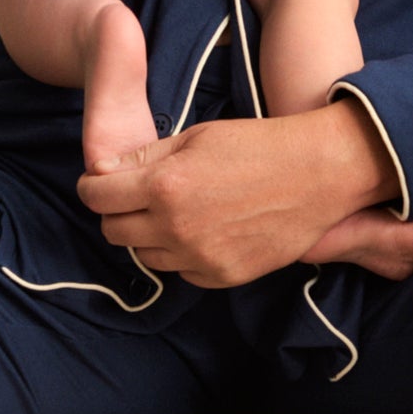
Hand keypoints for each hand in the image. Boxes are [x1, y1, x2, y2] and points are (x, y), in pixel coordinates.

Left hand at [76, 100, 410, 287]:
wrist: (319, 175)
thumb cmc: (259, 146)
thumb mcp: (196, 137)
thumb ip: (145, 158)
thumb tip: (102, 172)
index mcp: (164, 186)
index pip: (95, 196)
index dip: (94, 186)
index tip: (103, 182)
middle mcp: (176, 227)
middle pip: (113, 231)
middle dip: (117, 211)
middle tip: (139, 196)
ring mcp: (200, 257)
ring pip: (145, 256)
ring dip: (149, 235)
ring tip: (176, 212)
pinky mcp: (223, 276)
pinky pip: (181, 272)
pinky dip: (182, 254)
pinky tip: (204, 230)